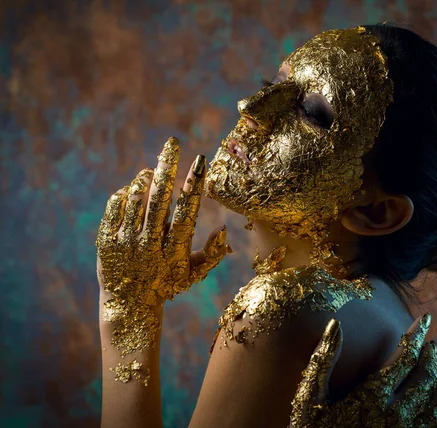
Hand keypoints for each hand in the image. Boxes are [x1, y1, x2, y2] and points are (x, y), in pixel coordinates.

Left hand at [96, 137, 229, 356]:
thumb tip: (223, 229)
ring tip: (152, 169)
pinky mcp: (106, 242)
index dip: (194, 184)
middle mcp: (149, 244)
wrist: (129, 306)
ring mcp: (126, 242)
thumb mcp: (195, 273)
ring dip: (145, 178)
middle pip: (159, 198)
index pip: (186, 210)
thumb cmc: (167, 285)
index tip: (199, 161)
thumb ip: (213, 253)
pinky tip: (134, 188)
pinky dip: (126, 193)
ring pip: (136, 199)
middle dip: (167, 167)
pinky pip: (115, 207)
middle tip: (172, 143)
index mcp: (174, 250)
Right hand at [289, 314, 436, 426]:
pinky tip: (435, 402)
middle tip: (430, 344)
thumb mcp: (309, 397)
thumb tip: (335, 324)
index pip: (406, 355)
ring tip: (434, 369)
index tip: (426, 319)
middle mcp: (396, 415)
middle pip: (427, 376)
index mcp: (373, 396)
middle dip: (431, 356)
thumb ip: (323, 359)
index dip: (417, 334)